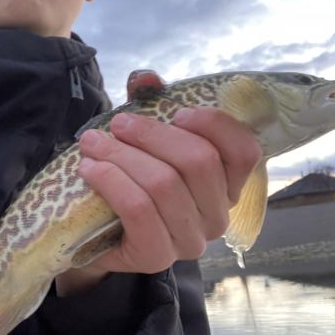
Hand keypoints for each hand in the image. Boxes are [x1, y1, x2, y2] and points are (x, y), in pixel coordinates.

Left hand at [55, 71, 261, 292]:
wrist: (98, 234)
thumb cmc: (132, 180)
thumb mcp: (145, 140)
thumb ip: (151, 104)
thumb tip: (145, 78)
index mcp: (227, 185)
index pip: (244, 153)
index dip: (215, 125)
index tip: (178, 112)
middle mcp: (218, 216)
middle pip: (198, 162)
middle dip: (152, 135)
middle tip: (117, 124)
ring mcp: (190, 241)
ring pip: (163, 184)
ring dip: (121, 155)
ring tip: (92, 144)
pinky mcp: (157, 256)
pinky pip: (139, 210)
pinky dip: (111, 181)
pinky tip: (89, 169)